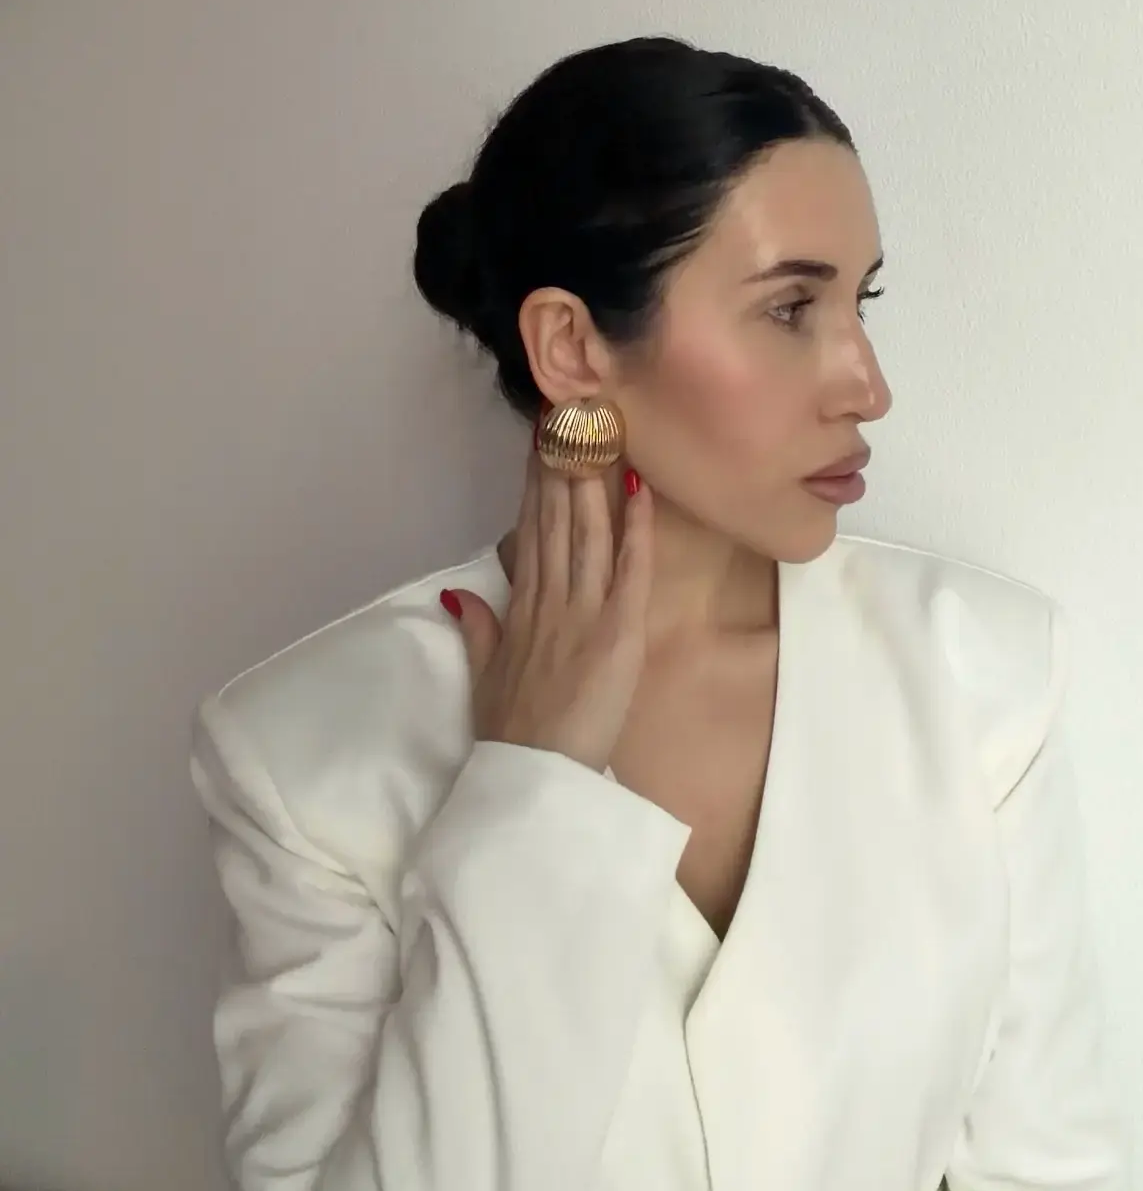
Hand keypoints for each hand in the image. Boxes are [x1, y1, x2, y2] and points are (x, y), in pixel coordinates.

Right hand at [440, 438, 652, 773]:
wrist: (534, 775)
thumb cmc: (512, 735)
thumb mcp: (484, 678)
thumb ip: (477, 631)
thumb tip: (456, 594)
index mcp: (521, 609)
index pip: (529, 533)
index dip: (535, 485)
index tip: (539, 445)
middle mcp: (550, 600)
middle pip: (556, 520)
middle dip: (561, 464)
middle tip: (568, 414)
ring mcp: (584, 611)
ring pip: (587, 533)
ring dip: (591, 480)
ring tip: (596, 432)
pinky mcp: (617, 631)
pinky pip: (630, 570)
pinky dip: (636, 529)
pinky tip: (638, 490)